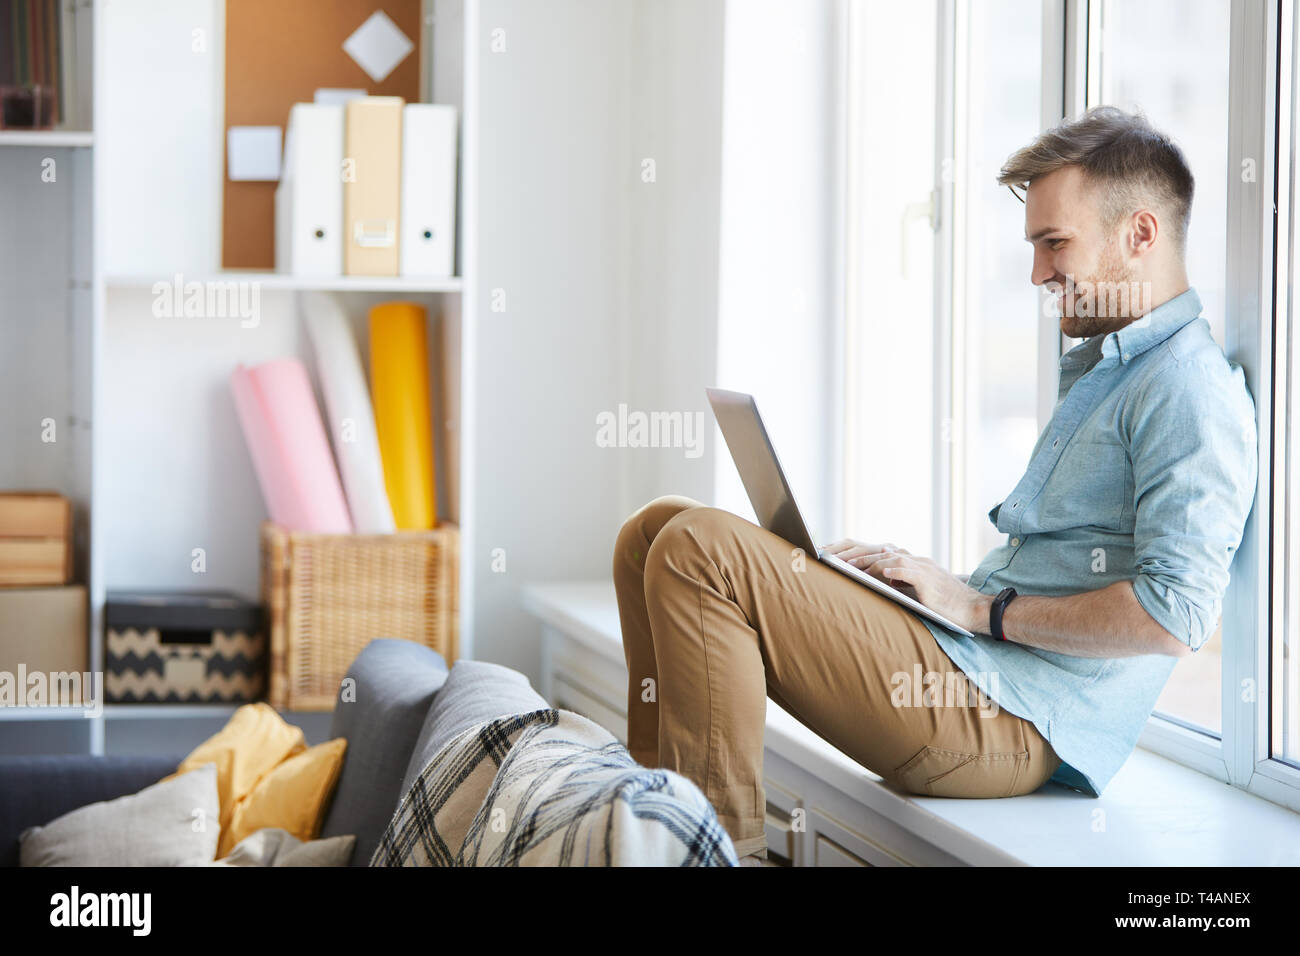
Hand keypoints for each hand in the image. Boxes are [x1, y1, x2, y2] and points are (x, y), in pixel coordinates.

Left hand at [821, 539, 986, 633]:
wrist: (974, 609)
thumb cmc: (945, 605)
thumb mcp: (918, 591)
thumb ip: (901, 583)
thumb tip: (880, 579)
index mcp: (912, 563)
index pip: (880, 553)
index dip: (858, 553)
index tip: (837, 557)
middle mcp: (916, 561)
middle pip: (880, 552)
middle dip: (854, 555)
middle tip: (833, 559)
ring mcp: (923, 568)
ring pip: (890, 559)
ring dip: (867, 561)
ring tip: (848, 566)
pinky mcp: (929, 580)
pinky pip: (909, 571)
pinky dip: (894, 570)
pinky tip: (881, 572)